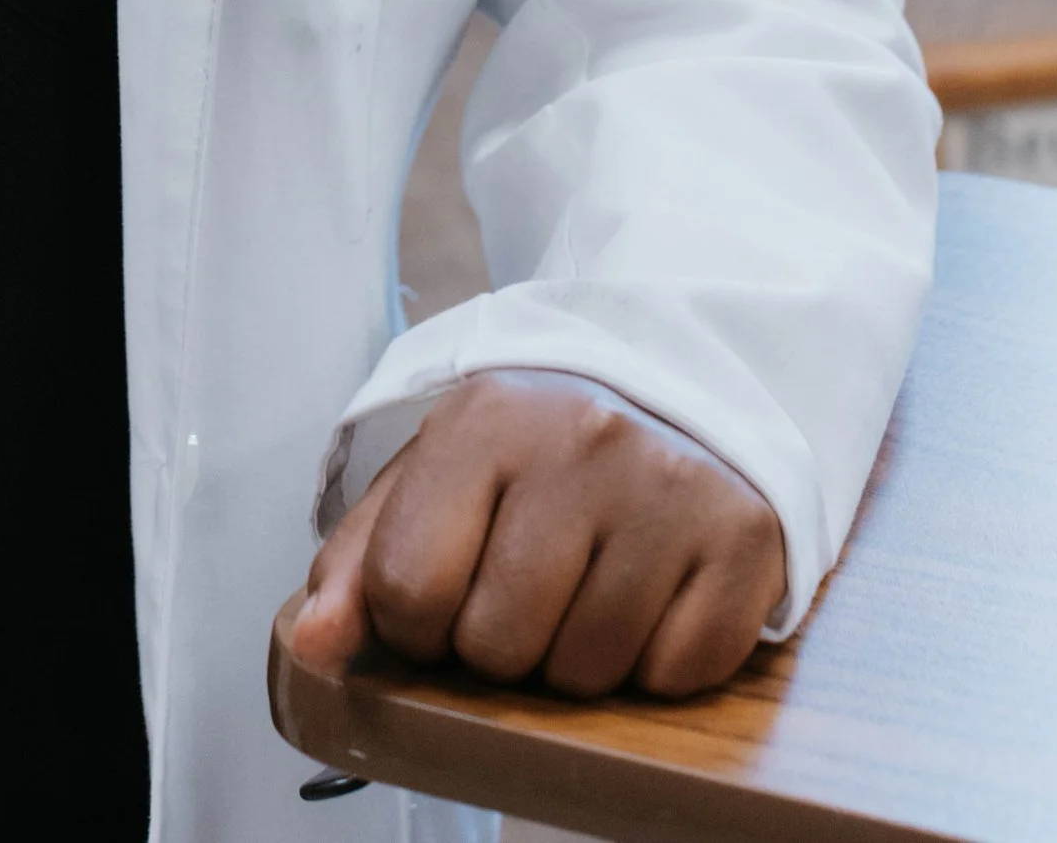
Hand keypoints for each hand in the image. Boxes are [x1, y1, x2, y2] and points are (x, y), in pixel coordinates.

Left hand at [277, 372, 785, 701]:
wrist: (680, 382)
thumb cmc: (536, 450)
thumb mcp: (436, 474)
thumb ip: (360, 559)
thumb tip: (311, 643)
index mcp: (486, 417)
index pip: (407, 588)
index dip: (413, 625)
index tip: (441, 599)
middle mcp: (581, 441)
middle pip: (497, 644)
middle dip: (499, 643)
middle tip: (527, 588)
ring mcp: (669, 489)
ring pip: (587, 672)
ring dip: (577, 656)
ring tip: (589, 584)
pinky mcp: (745, 539)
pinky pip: (675, 673)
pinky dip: (656, 661)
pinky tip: (653, 594)